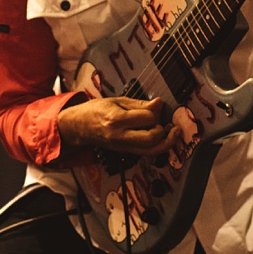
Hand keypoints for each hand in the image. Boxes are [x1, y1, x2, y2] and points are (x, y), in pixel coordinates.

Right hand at [58, 97, 180, 155]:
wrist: (79, 126)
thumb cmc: (96, 110)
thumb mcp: (117, 101)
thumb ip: (139, 104)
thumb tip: (159, 103)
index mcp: (117, 119)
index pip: (147, 119)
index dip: (155, 112)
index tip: (156, 106)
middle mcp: (120, 136)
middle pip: (151, 139)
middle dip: (163, 130)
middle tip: (165, 123)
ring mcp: (122, 147)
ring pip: (151, 151)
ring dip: (166, 142)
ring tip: (172, 132)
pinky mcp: (125, 152)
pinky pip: (146, 152)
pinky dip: (158, 146)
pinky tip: (161, 136)